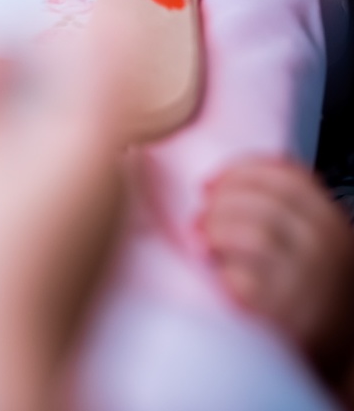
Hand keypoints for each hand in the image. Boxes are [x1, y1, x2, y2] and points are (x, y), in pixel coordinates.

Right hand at [0, 37, 130, 409]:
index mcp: (90, 131)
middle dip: (20, 75)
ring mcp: (107, 225)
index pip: (107, 36)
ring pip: (61, 148)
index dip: (73, 2)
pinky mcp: (87, 266)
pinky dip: (14, 181)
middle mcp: (115, 172)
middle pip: (77, 93)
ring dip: (10, 131)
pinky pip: (55, 196)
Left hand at [200, 158, 353, 384]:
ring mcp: (313, 284)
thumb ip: (278, 215)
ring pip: (254, 234)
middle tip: (203, 220)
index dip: (241, 172)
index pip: (289, 176)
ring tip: (205, 247)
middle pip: (264, 201)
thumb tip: (219, 183)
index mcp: (334, 226)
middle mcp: (331, 251)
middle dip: (221, 205)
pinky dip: (223, 272)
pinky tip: (220, 279)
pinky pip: (245, 277)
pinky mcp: (288, 317)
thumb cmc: (304, 303)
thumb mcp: (306, 250)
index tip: (212, 183)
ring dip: (216, 234)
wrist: (323, 365)